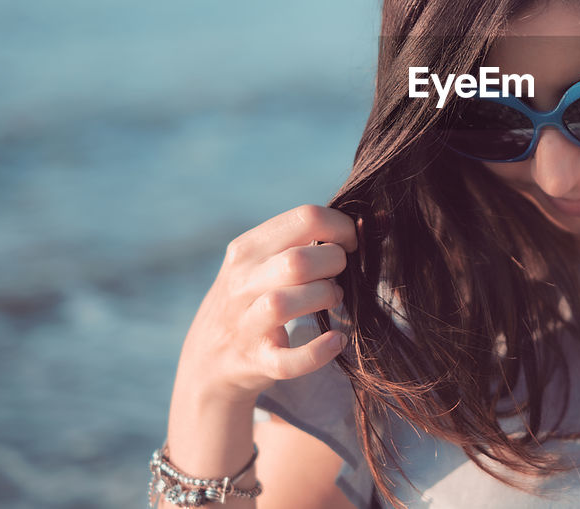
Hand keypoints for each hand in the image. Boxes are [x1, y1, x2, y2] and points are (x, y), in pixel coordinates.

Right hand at [175, 204, 359, 405]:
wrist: (207, 361)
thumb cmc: (251, 299)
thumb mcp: (260, 262)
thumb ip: (302, 240)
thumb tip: (371, 220)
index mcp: (247, 249)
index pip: (305, 218)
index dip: (341, 227)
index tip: (351, 243)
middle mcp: (241, 283)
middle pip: (298, 261)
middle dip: (335, 263)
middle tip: (338, 275)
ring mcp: (245, 324)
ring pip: (285, 304)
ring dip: (324, 298)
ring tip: (334, 300)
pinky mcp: (255, 362)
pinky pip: (289, 361)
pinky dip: (318, 351)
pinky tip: (337, 341)